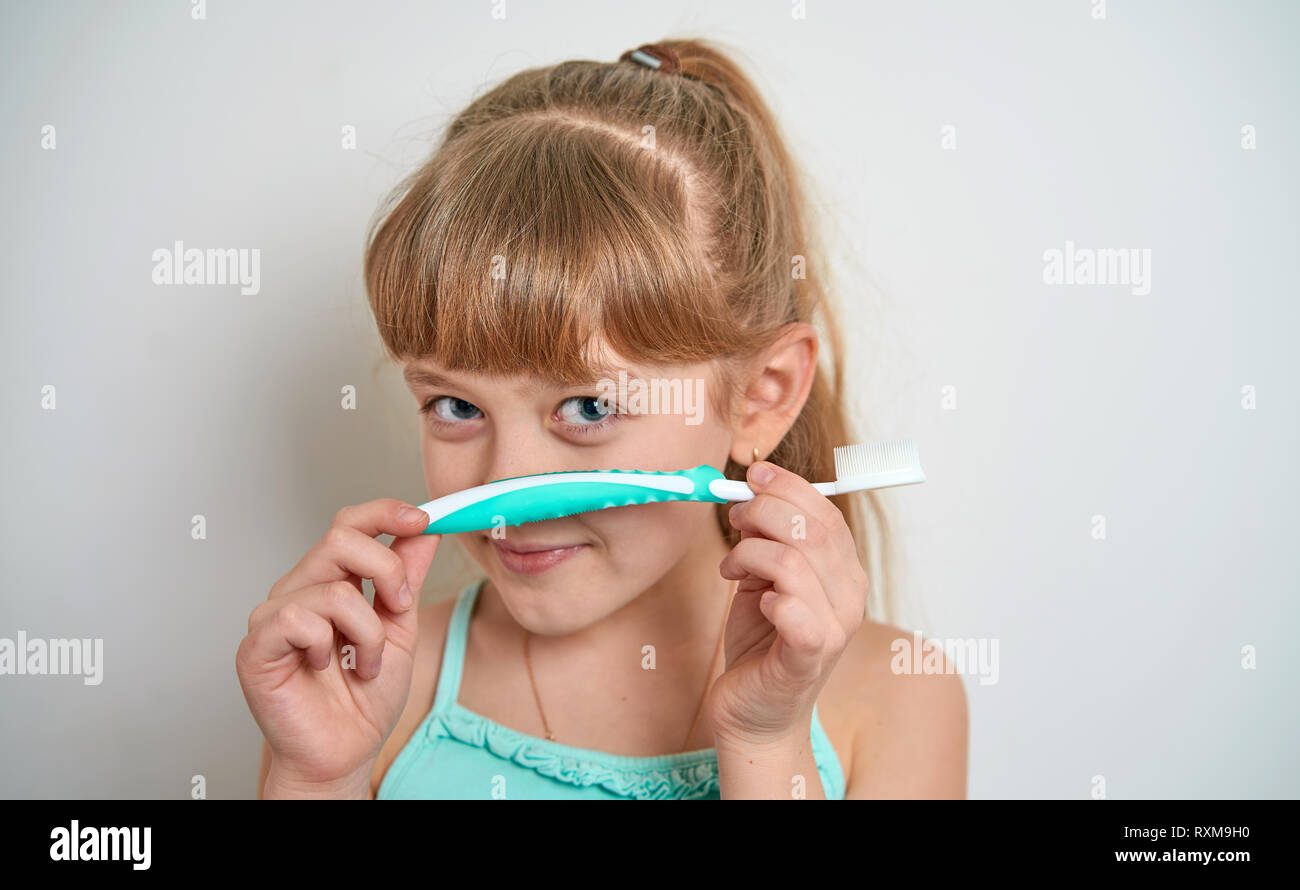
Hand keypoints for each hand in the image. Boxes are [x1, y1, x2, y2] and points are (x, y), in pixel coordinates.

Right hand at [235, 499, 438, 792]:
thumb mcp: (401, 629)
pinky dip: (327, 645)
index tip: (422, 518)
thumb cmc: (364, 699)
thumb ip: (407, 579)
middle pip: (341, 537)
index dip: (384, 513)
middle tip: (399, 607)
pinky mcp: (256, 644)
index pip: (350, 524)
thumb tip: (423, 531)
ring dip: (367, 631)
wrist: (344, 753)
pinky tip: (325, 668)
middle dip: (386, 569)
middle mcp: (300, 589)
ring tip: (365, 663)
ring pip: (333, 588)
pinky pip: (299, 619)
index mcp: (332, 581)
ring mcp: (274, 615)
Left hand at [710, 460, 868, 748]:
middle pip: (811, 529)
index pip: (827, 513)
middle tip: (734, 521)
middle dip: (762, 512)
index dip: (788, 486)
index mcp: (844, 573)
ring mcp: (834, 629)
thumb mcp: (762, 579)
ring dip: (749, 552)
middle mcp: (849, 598)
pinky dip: (769, 597)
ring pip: (793, 561)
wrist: (755, 714)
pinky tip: (756, 602)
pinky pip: (795, 611)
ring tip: (730, 567)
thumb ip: (767, 541)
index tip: (753, 476)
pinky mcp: (808, 658)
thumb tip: (750, 495)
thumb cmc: (761, 644)